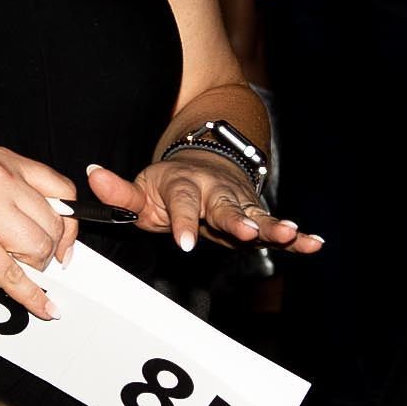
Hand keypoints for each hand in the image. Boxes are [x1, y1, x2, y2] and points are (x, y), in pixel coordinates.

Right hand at [0, 147, 77, 320]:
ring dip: (37, 268)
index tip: (65, 241)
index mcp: (2, 162)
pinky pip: (15, 276)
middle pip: (54, 223)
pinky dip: (33, 296)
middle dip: (51, 250)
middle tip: (41, 263)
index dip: (69, 222)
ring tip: (25, 273)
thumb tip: (43, 223)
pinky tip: (43, 305)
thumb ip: (7, 190)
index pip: (60, 191)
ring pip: (39, 248)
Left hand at [85, 159, 322, 257]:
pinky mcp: (259, 215)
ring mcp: (241, 203)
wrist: (208, 161)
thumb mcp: (143, 188)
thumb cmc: (172, 185)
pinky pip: (278, 227)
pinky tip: (314, 244)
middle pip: (227, 208)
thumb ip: (119, 192)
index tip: (185, 242)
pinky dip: (297, 236)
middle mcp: (217, 193)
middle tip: (247, 233)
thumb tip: (92, 175)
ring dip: (275, 226)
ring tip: (292, 233)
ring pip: (258, 216)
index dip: (184, 223)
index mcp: (185, 186)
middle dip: (237, 221)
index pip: (183, 204)